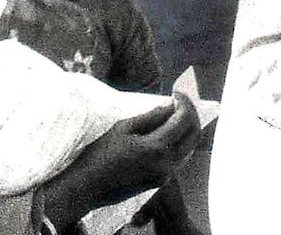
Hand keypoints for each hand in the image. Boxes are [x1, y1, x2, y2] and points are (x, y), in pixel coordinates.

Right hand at [44, 101, 200, 225]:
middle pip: (194, 135)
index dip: (185, 103)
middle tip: (180, 102)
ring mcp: (165, 175)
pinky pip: (180, 159)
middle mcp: (167, 163)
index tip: (176, 93)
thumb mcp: (123, 129)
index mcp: (157, 148)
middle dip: (191, 115)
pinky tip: (169, 134)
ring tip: (175, 115)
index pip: (184, 120)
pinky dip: (180, 144)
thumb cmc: (100, 156)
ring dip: (187, 130)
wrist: (87, 187)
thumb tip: (170, 106)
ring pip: (190, 148)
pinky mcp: (160, 182)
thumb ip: (150, 117)